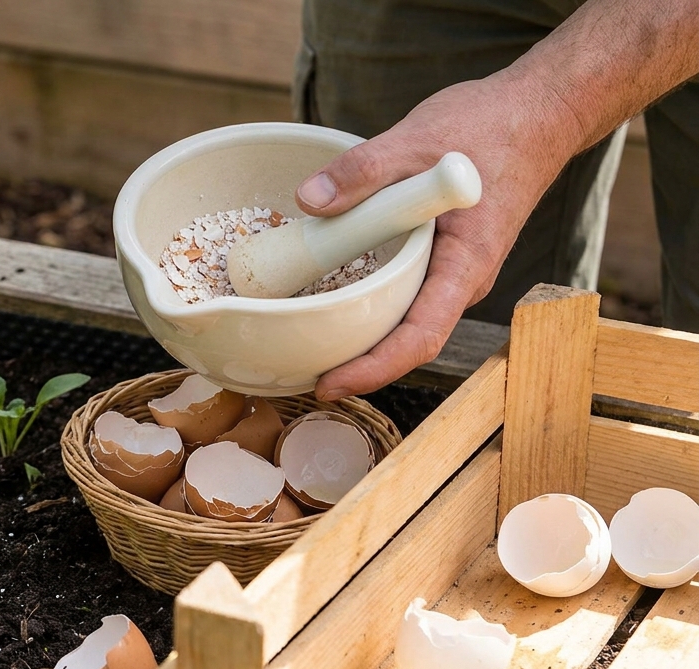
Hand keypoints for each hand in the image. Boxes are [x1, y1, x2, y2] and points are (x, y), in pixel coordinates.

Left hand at [297, 73, 583, 399]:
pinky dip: (369, 303)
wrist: (536, 114)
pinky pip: (405, 293)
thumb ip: (364, 169)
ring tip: (308, 347)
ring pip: (405, 318)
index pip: (422, 336)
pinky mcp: (442, 260)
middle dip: (356, 364)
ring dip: (361, 337)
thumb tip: (310, 200)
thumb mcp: (418, 137)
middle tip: (300, 373)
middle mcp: (462, 278)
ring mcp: (453, 273)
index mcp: (466, 261)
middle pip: (407, 339)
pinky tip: (331, 299)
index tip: (331, 385)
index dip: (374, 368)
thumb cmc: (491, 126)